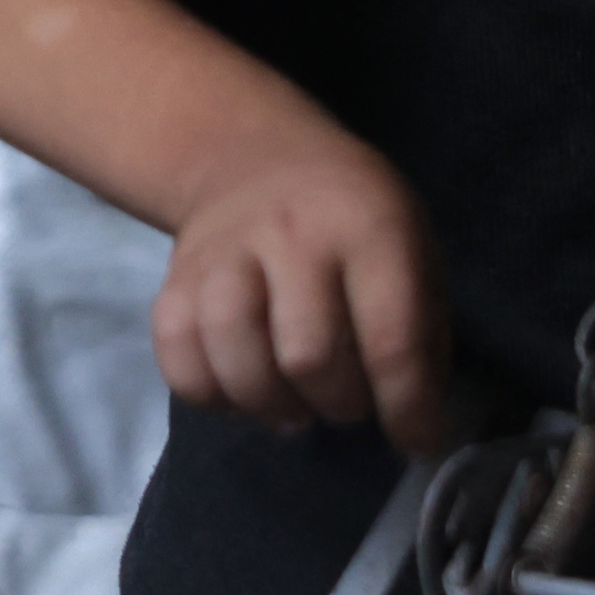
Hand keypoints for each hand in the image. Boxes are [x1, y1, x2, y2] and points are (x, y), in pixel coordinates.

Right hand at [157, 128, 451, 457]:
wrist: (251, 154)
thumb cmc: (351, 219)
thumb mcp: (413, 249)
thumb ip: (419, 332)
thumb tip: (412, 425)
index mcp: (367, 228)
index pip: (391, 340)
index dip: (407, 408)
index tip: (415, 440)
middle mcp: (290, 235)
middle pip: (307, 356)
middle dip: (338, 405)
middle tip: (348, 403)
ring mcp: (223, 252)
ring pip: (234, 353)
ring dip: (272, 404)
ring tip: (295, 408)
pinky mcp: (174, 276)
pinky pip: (177, 354)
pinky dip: (211, 393)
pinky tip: (242, 391)